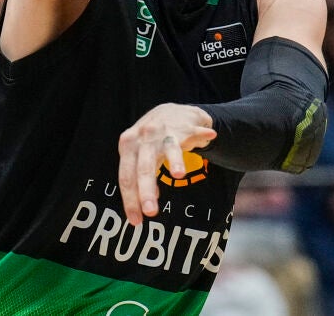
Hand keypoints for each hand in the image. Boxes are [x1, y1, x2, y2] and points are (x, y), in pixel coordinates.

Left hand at [117, 104, 216, 225]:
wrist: (175, 112)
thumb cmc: (154, 140)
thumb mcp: (143, 156)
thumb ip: (142, 177)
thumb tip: (145, 203)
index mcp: (128, 147)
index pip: (126, 177)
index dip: (130, 200)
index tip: (135, 221)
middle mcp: (141, 138)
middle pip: (142, 168)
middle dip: (145, 191)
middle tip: (150, 212)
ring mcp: (161, 131)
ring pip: (166, 151)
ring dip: (174, 161)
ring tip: (178, 175)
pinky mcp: (181, 127)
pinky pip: (189, 134)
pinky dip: (199, 135)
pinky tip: (208, 137)